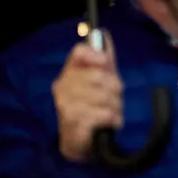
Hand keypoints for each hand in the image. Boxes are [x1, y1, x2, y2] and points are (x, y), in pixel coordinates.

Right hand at [53, 34, 122, 163]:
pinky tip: (108, 124)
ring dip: (115, 107)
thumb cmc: (93, 109)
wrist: (82, 143)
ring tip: (110, 114)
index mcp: (69, 73)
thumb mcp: (102, 82)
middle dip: (115, 90)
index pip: (79, 52)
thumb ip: (104, 61)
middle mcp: (63, 87)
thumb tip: (103, 34)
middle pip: (99, 75)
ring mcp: (65, 105)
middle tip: (113, 101)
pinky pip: (103, 114)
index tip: (106, 63)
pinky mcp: (73, 123)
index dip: (97, 55)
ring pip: (103, 96)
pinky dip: (112, 119)